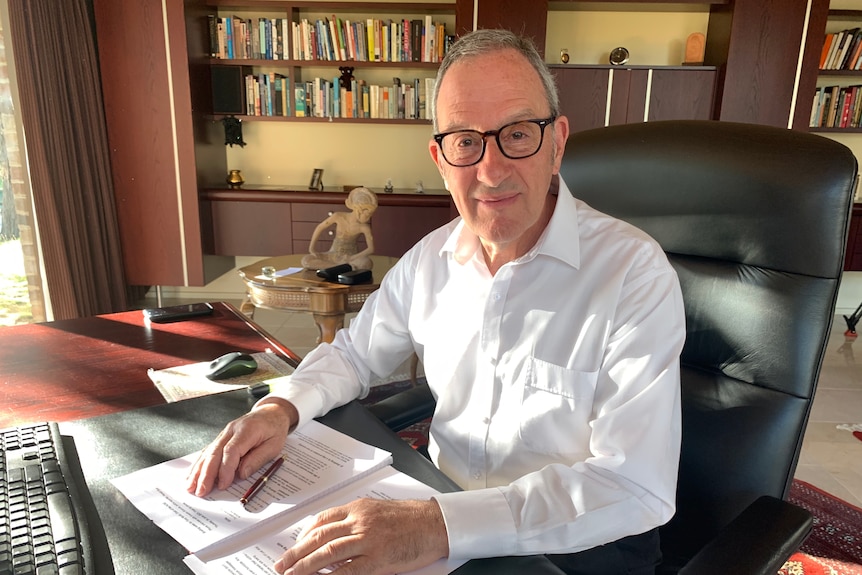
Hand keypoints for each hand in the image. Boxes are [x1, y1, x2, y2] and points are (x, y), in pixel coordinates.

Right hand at [185, 399, 296, 496]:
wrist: (270, 413)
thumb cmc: (274, 429)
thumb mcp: (275, 445)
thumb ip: (258, 459)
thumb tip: (241, 474)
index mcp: (247, 430)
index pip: (231, 450)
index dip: (226, 469)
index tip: (223, 485)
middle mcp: (231, 430)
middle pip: (215, 452)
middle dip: (206, 474)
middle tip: (201, 491)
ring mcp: (224, 433)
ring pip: (208, 452)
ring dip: (198, 470)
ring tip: (190, 487)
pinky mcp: (221, 438)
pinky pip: (208, 451)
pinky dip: (199, 464)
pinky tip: (192, 475)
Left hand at [274, 498, 448, 574]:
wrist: (435, 524)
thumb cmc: (411, 518)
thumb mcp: (379, 511)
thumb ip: (356, 521)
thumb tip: (335, 537)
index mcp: (358, 508)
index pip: (322, 520)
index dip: (303, 535)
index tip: (293, 546)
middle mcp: (359, 521)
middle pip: (318, 537)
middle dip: (296, 553)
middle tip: (281, 565)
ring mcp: (367, 540)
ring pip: (327, 553)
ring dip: (304, 566)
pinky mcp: (377, 559)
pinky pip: (347, 571)